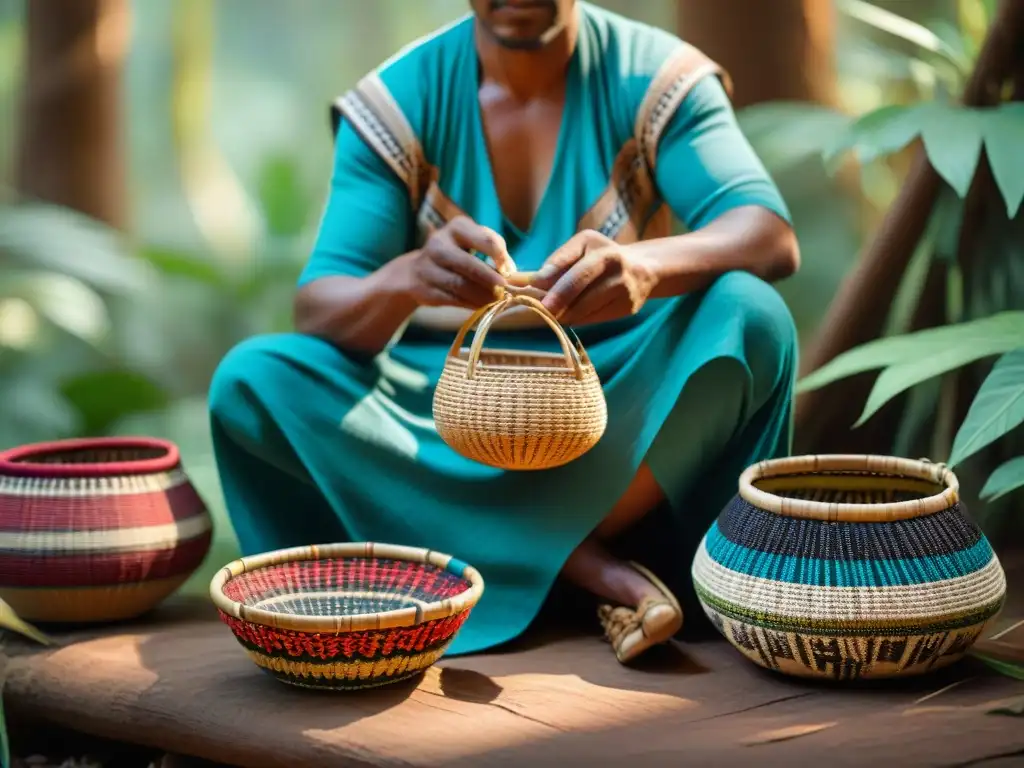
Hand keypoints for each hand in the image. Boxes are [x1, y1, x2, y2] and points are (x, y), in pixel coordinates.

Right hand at [402, 216, 514, 307]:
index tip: (510, 270)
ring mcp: (428, 266)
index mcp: (458, 227)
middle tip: (504, 289)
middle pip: (469, 263)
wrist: (416, 272)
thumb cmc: (455, 255)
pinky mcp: (425, 288)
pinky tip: (481, 306)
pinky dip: (470, 304)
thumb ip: (493, 252)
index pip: (485, 239)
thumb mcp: (472, 243)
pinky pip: (452, 298)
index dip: (501, 257)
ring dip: (482, 296)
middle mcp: (439, 243)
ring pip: (460, 284)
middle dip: (490, 278)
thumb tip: (513, 273)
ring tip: (495, 300)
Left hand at [531, 230, 657, 325]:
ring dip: (561, 313)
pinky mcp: (627, 309)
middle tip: (536, 308)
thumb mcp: (582, 246)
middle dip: (554, 301)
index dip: (547, 282)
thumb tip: (524, 279)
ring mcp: (624, 291)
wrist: (644, 269)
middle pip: (579, 290)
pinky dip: (576, 318)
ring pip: (584, 309)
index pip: (572, 270)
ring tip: (545, 312)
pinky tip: (565, 315)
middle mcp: (616, 270)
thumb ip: (557, 261)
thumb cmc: (602, 254)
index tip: (525, 289)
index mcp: (603, 252)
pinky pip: (593, 318)